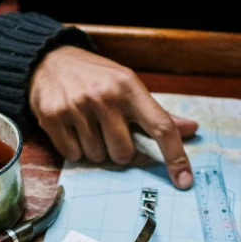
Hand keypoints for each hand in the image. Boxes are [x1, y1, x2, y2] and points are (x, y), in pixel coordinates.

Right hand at [29, 46, 196, 188]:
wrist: (49, 60)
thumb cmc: (96, 78)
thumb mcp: (128, 86)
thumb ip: (157, 113)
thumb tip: (191, 129)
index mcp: (130, 87)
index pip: (161, 126)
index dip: (176, 157)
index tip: (184, 181)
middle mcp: (105, 96)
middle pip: (124, 154)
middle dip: (117, 150)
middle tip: (107, 130)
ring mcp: (77, 106)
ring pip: (97, 157)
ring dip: (94, 148)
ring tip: (86, 125)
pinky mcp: (53, 117)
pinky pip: (73, 155)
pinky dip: (74, 148)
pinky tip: (71, 127)